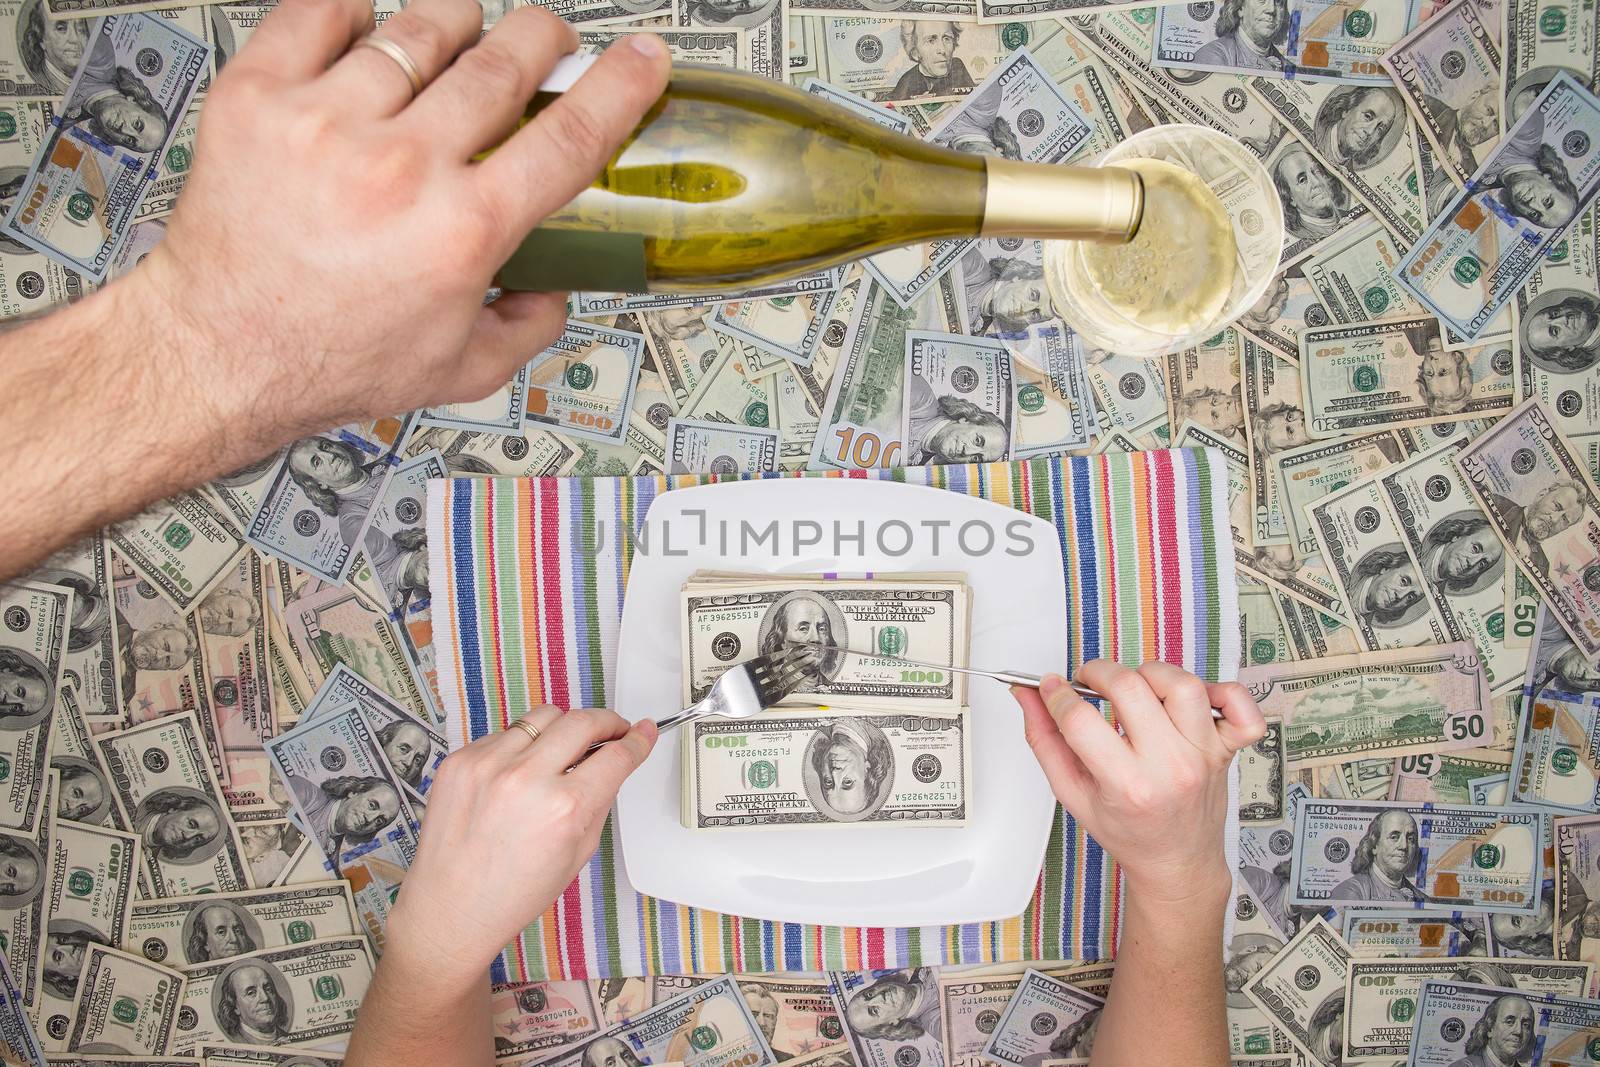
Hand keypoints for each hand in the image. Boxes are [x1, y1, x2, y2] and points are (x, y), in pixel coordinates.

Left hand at [127, 0, 668, 449]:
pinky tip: (367, 36)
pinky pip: (322, 11)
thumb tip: (556, 290)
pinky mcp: (259, 97)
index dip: (618, 86)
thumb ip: (528, 328)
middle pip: (502, 61)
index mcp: (461, 232)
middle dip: (541, 37)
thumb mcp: (460, 370)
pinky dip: (355, 12)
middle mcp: (399, 169)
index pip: (569, 138)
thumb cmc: (327, 359)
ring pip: (420, 26)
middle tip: (545, 40)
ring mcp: (326, 123)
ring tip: (456, 40)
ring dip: (456, 24)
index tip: (643, 58)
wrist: (217, 350)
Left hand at [386, 707, 655, 978]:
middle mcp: (526, 778)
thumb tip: (614, 762)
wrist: (450, 909)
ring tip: (561, 752)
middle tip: (612, 731)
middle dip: (607, 722)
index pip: (617, 754)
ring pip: (543, 717)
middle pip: (583, 720)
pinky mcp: (460, 760)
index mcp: (564, 808)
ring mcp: (488, 764)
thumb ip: (598, 801)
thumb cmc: (512, 893)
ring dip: (562, 729)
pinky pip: (504, 734)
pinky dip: (520, 747)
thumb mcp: (577, 854)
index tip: (643, 731)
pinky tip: (517, 775)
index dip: (638, 740)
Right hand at [1012, 661, 1264, 904]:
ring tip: (1137, 689)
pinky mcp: (1227, 749)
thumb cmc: (1128, 833)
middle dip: (1098, 673)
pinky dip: (1224, 692)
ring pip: (1182, 684)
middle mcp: (1170, 767)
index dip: (1057, 695)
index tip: (1053, 689)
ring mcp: (1203, 755)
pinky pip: (1242, 707)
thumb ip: (1045, 741)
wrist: (1177, 863)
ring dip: (1151, 674)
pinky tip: (1195, 699)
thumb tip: (1030, 695)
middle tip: (1090, 683)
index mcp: (1127, 786)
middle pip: (1130, 688)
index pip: (1080, 719)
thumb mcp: (1072, 794)